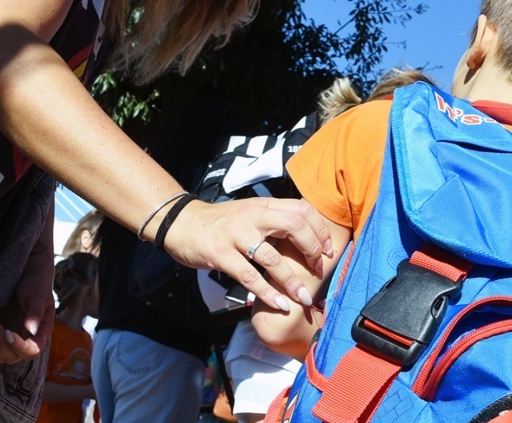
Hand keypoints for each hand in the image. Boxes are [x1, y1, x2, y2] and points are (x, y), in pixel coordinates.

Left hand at [0, 247, 55, 364]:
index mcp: (40, 332)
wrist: (24, 271)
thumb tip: (31, 330)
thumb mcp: (37, 295)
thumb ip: (35, 312)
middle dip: (0, 344)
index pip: (31, 351)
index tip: (8, 333)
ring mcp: (10, 337)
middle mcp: (25, 338)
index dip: (19, 347)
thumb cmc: (36, 281)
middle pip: (12, 357)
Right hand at [163, 197, 332, 311]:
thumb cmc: (221, 223)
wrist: (182, 223)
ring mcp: (236, 235)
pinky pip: (249, 276)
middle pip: (294, 226)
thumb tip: (308, 235)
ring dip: (291, 281)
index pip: (302, 209)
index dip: (320, 230)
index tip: (328, 250)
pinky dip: (267, 293)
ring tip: (303, 298)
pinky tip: (279, 305)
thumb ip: (274, 220)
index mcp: (264, 206)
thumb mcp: (250, 213)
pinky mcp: (220, 254)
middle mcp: (253, 216)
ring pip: (272, 258)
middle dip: (312, 251)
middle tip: (319, 271)